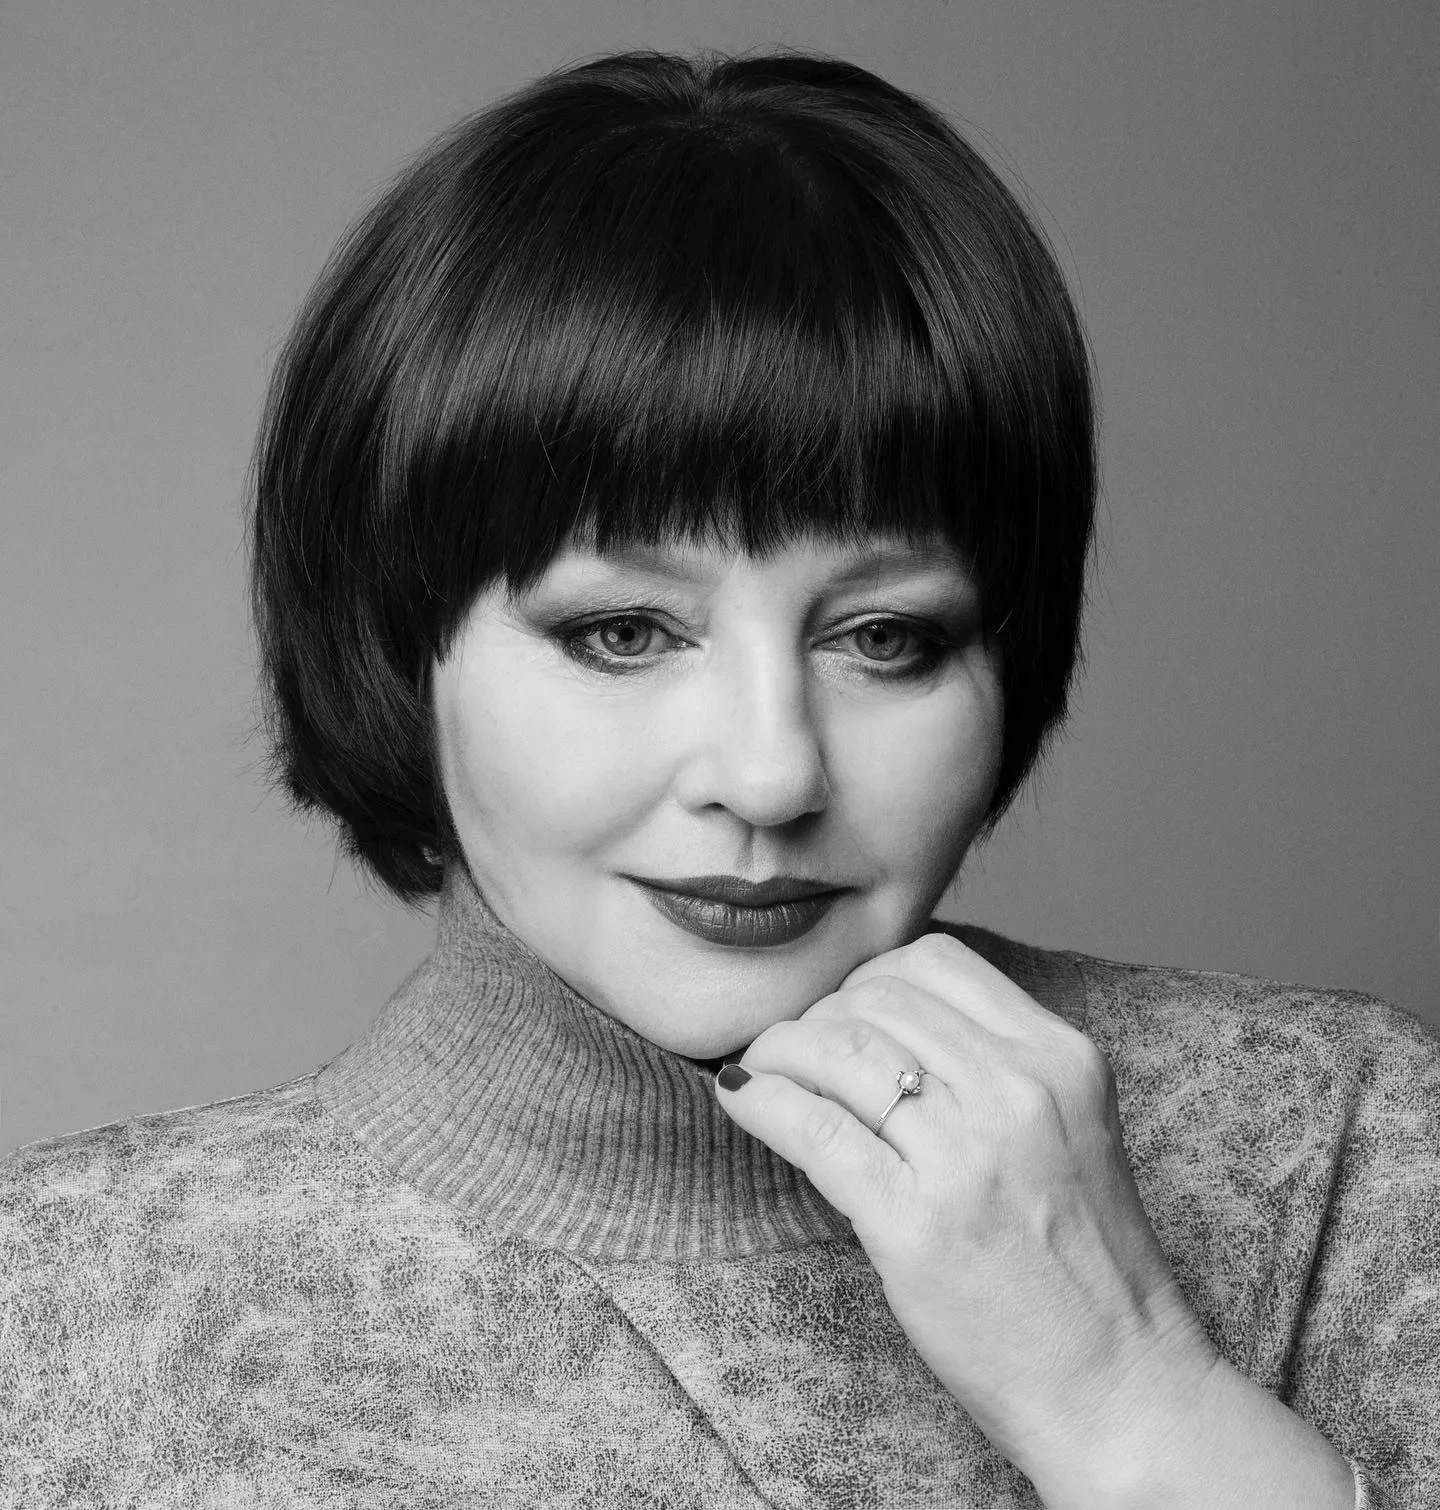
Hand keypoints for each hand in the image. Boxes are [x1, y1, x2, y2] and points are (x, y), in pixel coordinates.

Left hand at [714, 930, 1219, 1497]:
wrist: (1118, 1384)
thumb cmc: (1084, 1264)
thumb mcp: (1069, 1128)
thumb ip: (996, 1066)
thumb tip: (876, 1020)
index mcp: (1059, 1057)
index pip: (934, 962)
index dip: (868, 978)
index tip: (843, 1012)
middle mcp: (1017, 1089)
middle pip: (876, 997)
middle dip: (819, 1014)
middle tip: (795, 1051)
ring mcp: (966, 1154)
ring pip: (836, 1048)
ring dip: (779, 1050)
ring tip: (761, 1070)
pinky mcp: (914, 1222)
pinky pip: (812, 1126)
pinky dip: (761, 1099)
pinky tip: (740, 1096)